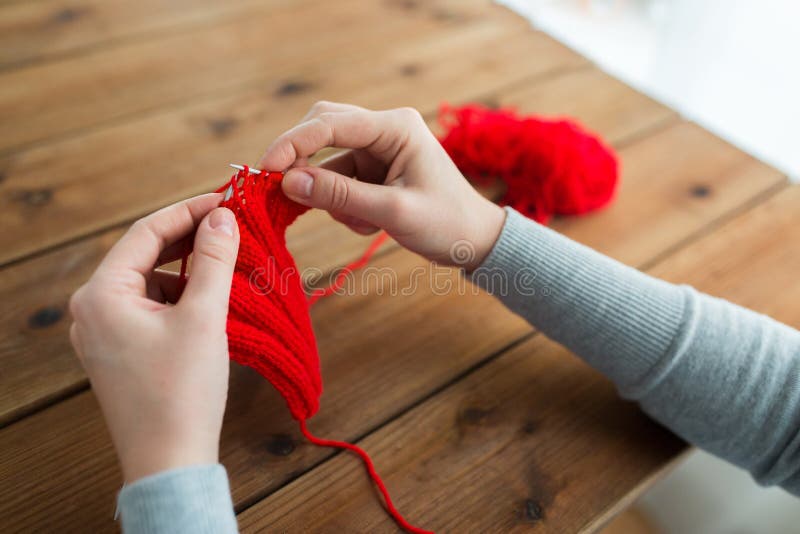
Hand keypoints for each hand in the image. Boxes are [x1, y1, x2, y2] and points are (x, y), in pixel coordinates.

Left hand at [69, 194, 238, 482]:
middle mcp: (92, 309)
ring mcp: (103, 332)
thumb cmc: (182, 391)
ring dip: (187, 270)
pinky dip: (180, 297)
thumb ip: (214, 260)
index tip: (226, 200)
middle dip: (189, 240)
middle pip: (144, 254)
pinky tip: (209, 300)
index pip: (146, 232)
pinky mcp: (119, 350)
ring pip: (150, 281)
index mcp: (101, 295)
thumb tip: (223, 217)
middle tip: (231, 227)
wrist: (170, 460)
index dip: (189, 211)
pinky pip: (150, 307)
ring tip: (227, 266)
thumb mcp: (204, 317)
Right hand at [258, 101, 504, 270]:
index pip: (330, 123)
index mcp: (395, 126)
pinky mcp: (373, 171)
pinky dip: (344, 206)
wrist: (474, 241)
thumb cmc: (446, 222)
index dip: (292, 143)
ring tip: (365, 223)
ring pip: (327, 163)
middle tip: (283, 193)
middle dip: (303, 164)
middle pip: (321, 130)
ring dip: (332, 196)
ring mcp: (377, 150)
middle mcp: (384, 129)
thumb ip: (340, 196)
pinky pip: (338, 182)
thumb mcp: (392, 211)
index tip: (264, 170)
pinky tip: (371, 224)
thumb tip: (287, 183)